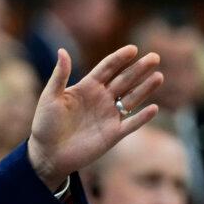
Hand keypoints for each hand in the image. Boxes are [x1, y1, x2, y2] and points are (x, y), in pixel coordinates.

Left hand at [27, 45, 162, 188]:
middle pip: (124, 80)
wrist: (47, 154)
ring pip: (131, 98)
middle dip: (139, 69)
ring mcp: (108, 116)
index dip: (120, 58)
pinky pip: (131, 124)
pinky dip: (142, 117)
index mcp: (86, 87)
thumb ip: (60, 75)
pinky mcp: (113, 134)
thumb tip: (63, 50)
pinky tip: (153, 108)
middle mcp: (101, 99)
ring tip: (158, 76)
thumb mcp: (50, 97)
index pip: (107, 68)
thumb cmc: (45, 124)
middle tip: (154, 57)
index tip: (133, 49)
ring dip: (145, 88)